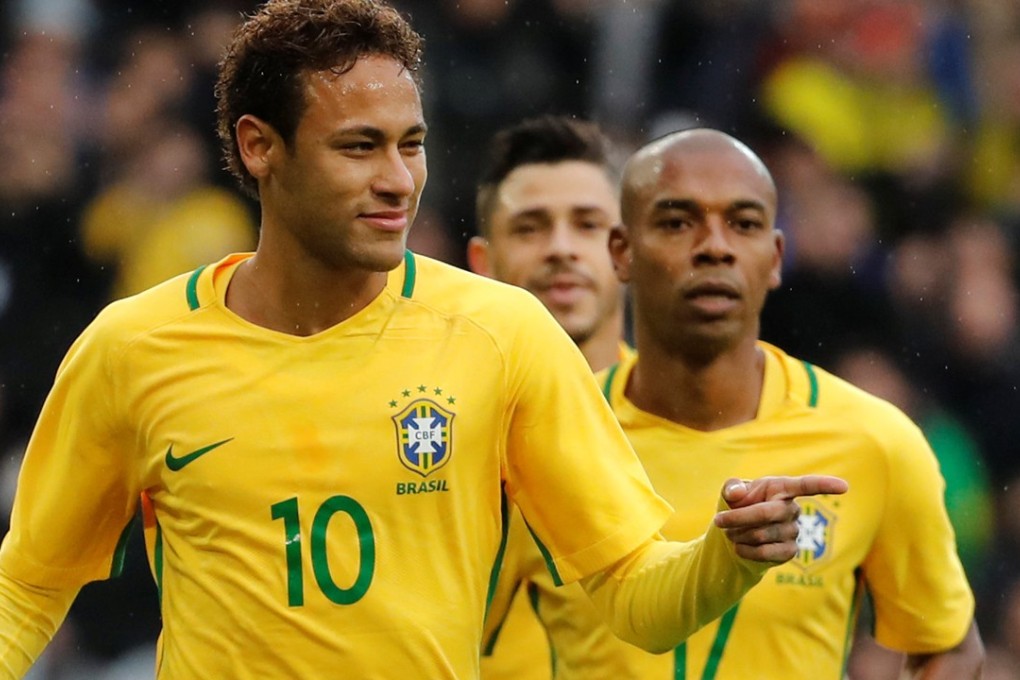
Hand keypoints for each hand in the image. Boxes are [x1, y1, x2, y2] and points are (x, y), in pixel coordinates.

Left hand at [713, 475, 848, 562]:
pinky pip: (766, 553)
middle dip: (739, 517)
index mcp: (781, 488)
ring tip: (730, 532)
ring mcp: (794, 531)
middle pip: (768, 513)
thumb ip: (732, 487)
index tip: (844, 486)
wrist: (736, 533)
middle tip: (719, 521)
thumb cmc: (738, 505)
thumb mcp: (731, 492)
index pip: (807, 485)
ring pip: (763, 534)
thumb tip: (737, 494)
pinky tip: (739, 547)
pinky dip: (746, 550)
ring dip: (739, 534)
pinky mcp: (789, 551)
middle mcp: (793, 509)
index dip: (825, 485)